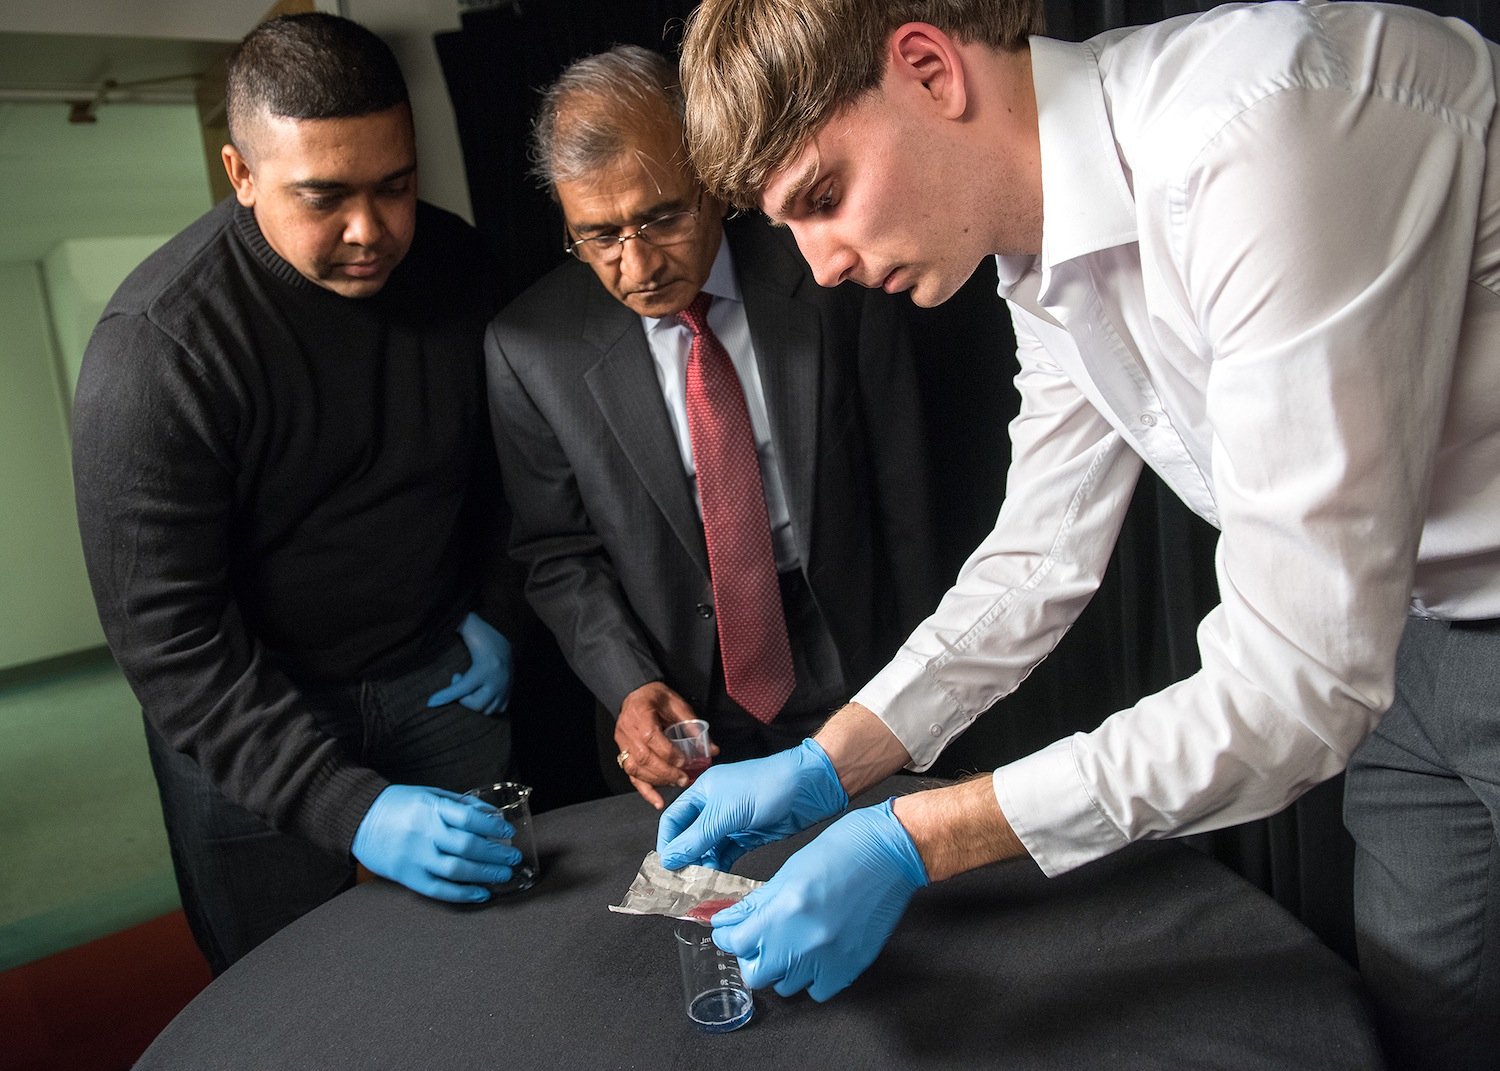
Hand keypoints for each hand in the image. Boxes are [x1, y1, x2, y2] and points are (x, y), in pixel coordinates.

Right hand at [351, 785, 520, 901]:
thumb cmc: (398, 804)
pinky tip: (481, 894)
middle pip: (466, 846)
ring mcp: (414, 856)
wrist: (357, 819)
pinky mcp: (406, 876)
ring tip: (504, 875)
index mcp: (430, 808)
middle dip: (495, 854)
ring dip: (485, 874)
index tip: (508, 832)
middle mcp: (423, 832)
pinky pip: (438, 889)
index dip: (492, 826)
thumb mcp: (429, 794)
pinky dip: (463, 894)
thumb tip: (491, 815)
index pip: (468, 818)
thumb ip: (459, 805)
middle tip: (513, 858)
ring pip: (456, 870)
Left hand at [427, 612, 512, 714]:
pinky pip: (499, 708)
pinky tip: (479, 692)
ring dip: (474, 702)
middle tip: (458, 681)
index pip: (462, 688)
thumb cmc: (483, 636)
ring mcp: (506, 688)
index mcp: (485, 668)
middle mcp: (498, 681)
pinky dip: (487, 705)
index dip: (445, 696)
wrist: (509, 638)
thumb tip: (441, 620)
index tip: (430, 702)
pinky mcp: (510, 691)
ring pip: (487, 709)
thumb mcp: (469, 632)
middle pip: (476, 704)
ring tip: (469, 687)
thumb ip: (456, 626)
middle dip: (463, 698)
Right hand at [614, 682, 715, 808]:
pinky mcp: (623, 754)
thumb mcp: (676, 704)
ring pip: (636, 769)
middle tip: (685, 779)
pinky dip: (645, 791)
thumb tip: (711, 749)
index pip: (651, 737)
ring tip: (677, 784)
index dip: (668, 753)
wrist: (635, 694)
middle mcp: (627, 730)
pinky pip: (631, 776)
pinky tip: (657, 801)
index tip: (684, 762)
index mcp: (640, 713)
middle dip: (666, 772)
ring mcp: (622, 744)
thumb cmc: (655, 697)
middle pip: (644, 757)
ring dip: (658, 780)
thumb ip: (693, 726)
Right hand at [656, 738, 846, 870]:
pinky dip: (721, 867)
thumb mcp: (726, 813)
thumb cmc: (768, 786)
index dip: (668, 842)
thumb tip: (670, 859)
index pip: (673, 820)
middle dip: (685, 858)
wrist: (810, 787)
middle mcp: (714, 806)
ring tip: (699, 886)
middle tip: (682, 883)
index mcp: (703, 791)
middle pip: (690, 836)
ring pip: (708, 848)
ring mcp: (732, 822)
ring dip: (703, 866)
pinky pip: (727, 854)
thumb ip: (698, 838)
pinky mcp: (748, 836)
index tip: (667, 867)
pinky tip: (717, 880)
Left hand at [711, 799, 927, 1000]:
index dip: (728, 936)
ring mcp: (828, 958)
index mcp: (782, 911)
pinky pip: (818, 991)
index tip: (731, 931)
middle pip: (755, 974)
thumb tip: (729, 921)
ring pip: (785, 986)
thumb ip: (756, 903)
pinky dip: (812, 978)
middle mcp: (802, 941)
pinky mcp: (850, 967)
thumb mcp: (788, 872)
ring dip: (782, 968)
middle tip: (760, 940)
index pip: (735, 943)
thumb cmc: (841, 851)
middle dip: (752, 956)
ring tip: (792, 944)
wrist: (888, 854)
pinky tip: (816, 956)